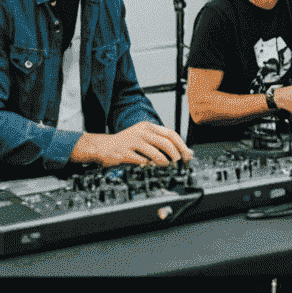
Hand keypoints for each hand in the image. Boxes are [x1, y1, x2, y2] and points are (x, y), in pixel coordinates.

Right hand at [74, 122, 190, 166]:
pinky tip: (147, 165)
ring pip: (156, 153)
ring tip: (164, 165)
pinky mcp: (125, 153)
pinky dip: (148, 165)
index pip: (170, 134)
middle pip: (165, 143)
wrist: (104, 146)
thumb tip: (184, 152)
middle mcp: (141, 132)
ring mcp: (133, 142)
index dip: (181, 145)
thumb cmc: (127, 143)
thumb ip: (161, 143)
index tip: (187, 155)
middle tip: (177, 162)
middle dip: (175, 155)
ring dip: (163, 162)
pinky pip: (142, 161)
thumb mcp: (144, 138)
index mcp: (147, 127)